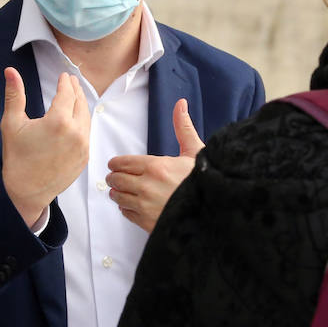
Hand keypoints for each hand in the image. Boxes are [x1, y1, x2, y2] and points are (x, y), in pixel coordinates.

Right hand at [1, 68, 90, 226]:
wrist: (27, 191)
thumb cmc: (17, 157)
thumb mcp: (12, 124)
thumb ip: (14, 95)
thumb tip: (10, 71)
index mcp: (58, 121)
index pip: (67, 93)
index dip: (65, 82)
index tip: (64, 75)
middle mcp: (76, 132)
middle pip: (80, 103)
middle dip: (75, 90)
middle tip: (71, 81)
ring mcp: (83, 146)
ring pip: (86, 117)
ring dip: (81, 104)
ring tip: (75, 96)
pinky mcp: (85, 157)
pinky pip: (87, 133)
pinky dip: (83, 121)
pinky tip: (77, 118)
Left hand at [106, 98, 203, 232]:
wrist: (213, 212)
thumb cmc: (204, 182)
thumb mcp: (195, 152)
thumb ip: (183, 128)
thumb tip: (180, 104)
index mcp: (156, 166)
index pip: (122, 163)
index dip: (116, 164)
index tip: (116, 165)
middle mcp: (146, 186)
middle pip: (116, 180)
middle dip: (114, 178)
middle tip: (115, 178)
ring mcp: (145, 206)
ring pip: (118, 197)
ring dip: (118, 193)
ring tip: (123, 191)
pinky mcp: (146, 222)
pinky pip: (126, 213)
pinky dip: (126, 208)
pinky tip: (134, 205)